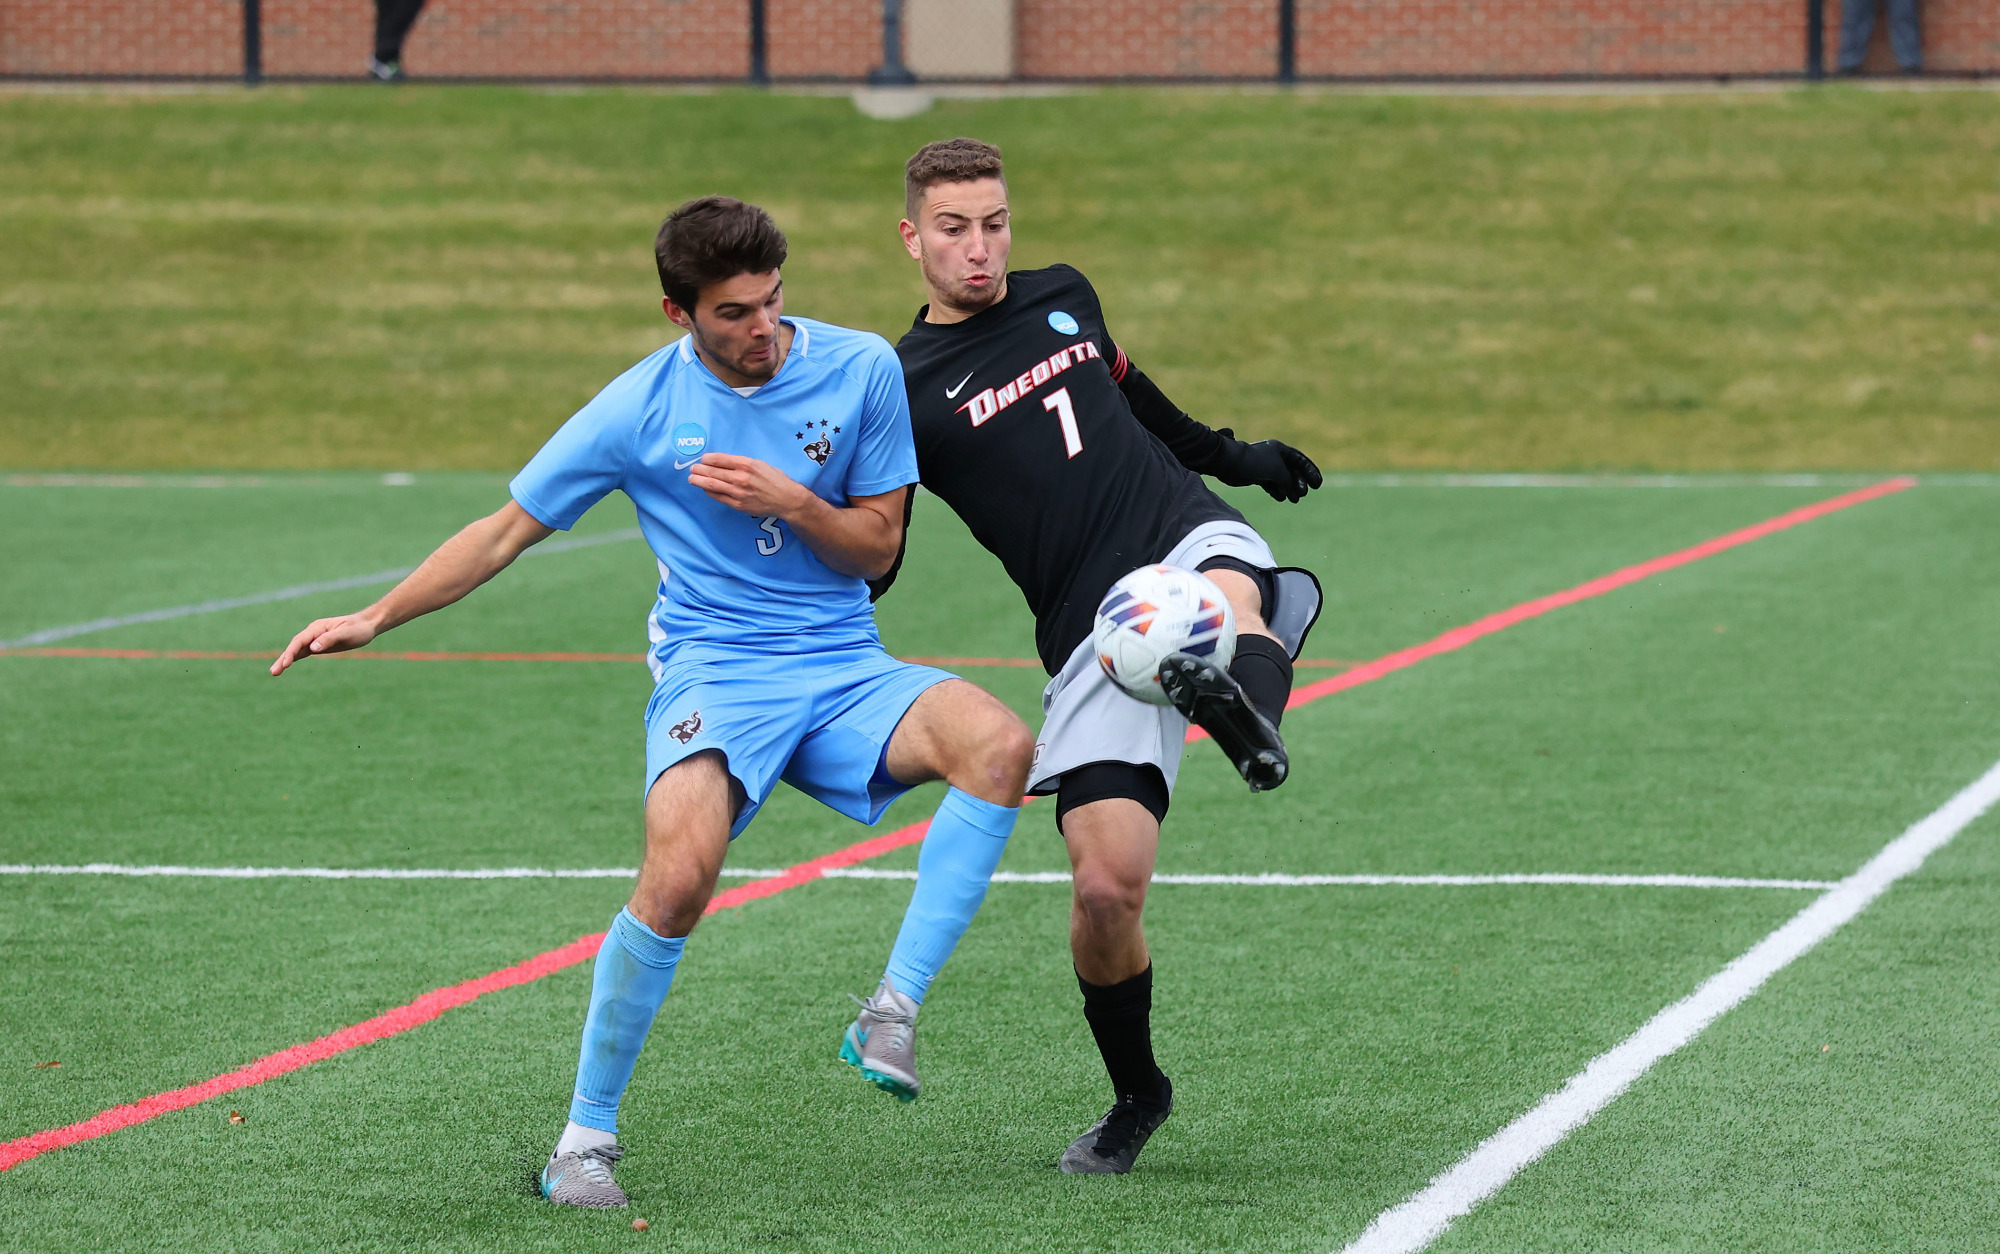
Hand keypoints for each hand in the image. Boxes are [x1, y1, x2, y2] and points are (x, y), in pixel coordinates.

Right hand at [270, 612, 379, 675]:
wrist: (367, 625)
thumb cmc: (358, 629)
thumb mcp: (346, 634)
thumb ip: (329, 639)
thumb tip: (312, 648)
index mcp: (318, 628)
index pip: (300, 641)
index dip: (291, 652)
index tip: (285, 664)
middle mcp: (313, 632)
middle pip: (295, 646)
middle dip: (283, 658)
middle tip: (273, 672)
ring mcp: (315, 638)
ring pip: (297, 650)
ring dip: (285, 660)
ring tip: (275, 672)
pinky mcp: (319, 645)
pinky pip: (303, 652)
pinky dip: (294, 658)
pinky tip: (286, 665)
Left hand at [686, 452, 813, 518]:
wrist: (787, 499)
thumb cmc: (775, 479)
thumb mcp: (760, 464)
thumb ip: (742, 463)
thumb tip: (723, 462)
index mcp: (746, 464)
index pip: (719, 459)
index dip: (707, 459)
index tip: (703, 459)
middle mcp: (740, 477)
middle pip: (712, 472)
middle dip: (699, 470)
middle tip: (692, 468)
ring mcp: (738, 492)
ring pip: (712, 485)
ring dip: (699, 481)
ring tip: (692, 478)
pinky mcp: (738, 504)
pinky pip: (718, 497)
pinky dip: (709, 492)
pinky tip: (705, 488)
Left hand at [1219, 431, 1322, 502]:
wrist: (1230, 464)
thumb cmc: (1255, 463)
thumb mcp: (1278, 471)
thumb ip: (1289, 480)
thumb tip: (1295, 492)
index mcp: (1280, 450)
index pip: (1300, 460)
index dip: (1311, 472)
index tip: (1318, 484)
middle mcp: (1273, 457)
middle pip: (1292, 470)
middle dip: (1299, 482)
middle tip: (1303, 494)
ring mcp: (1264, 466)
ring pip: (1281, 479)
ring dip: (1289, 489)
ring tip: (1294, 500)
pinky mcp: (1255, 476)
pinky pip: (1270, 484)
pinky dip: (1276, 491)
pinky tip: (1281, 498)